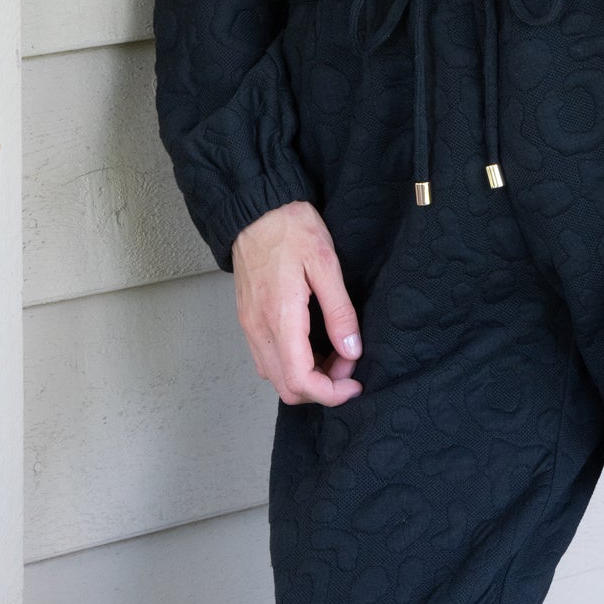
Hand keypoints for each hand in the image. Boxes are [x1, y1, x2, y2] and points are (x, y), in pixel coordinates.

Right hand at [231, 199, 364, 405]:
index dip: (331, 394)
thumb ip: (339, 311)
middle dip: (322, 387)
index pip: (300, 381)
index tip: (355, 383)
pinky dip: (292, 363)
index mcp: (279, 317)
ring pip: (275, 376)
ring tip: (334, 351)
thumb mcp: (325, 263)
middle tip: (348, 361)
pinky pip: (268, 359)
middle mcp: (259, 329)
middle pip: (286, 388)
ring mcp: (250, 326)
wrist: (256, 209)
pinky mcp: (248, 319)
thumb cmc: (291, 228)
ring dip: (307, 376)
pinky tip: (313, 342)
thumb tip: (352, 351)